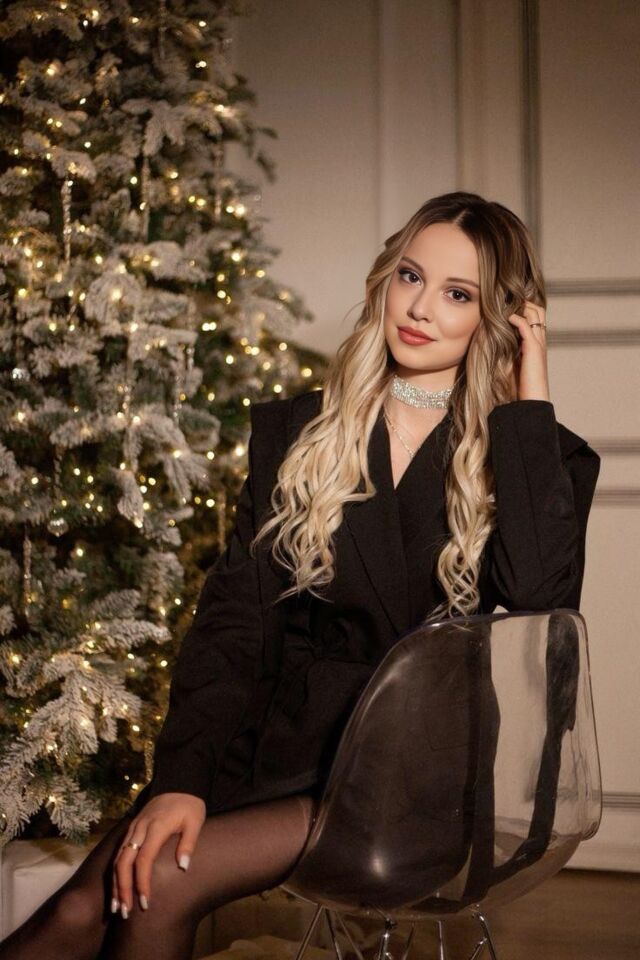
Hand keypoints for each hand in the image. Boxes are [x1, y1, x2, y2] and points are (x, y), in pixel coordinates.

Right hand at [111, 792, 205, 918]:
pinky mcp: (131, 829)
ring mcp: (133, 829)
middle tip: (125, 912)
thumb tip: (183, 867)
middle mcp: (140, 829)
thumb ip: (188, 843)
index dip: (142, 882)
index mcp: (156, 828)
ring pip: (117, 859)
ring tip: (117, 907)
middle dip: (123, 888)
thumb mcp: (195, 820)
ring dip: (115, 884)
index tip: (145, 902)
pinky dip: (115, 872)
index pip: (144, 860)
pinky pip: (118, 853)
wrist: (178, 783)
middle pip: (124, 862)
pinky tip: (115, 888)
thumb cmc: (189, 804)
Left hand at [506, 300, 550, 401]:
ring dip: (520, 306)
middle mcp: (540, 340)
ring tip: (505, 304)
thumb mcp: (512, 365)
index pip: (535, 317)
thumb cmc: (521, 388)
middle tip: (506, 300)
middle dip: (524, 302)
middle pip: (538, 309)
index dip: (523, 308)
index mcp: (536, 344)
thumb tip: (490, 344)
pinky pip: (526, 325)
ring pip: (535, 313)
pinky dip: (516, 318)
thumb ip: (507, 352)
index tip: (506, 305)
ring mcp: (539, 343)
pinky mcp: (533, 348)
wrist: (532, 401)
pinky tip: (505, 317)